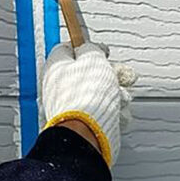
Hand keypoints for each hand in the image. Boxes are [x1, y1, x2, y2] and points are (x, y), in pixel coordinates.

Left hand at [41, 42, 135, 166]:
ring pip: (99, 92)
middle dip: (110, 73)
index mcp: (56, 68)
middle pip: (88, 72)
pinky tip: (118, 112)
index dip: (88, 48)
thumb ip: (92, 49)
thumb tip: (92, 49)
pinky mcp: (83, 123)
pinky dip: (114, 111)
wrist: (88, 132)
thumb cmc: (86, 95)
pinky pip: (102, 111)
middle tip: (123, 75)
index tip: (103, 51)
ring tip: (121, 96)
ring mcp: (71, 107)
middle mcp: (60, 88)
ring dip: (116, 92)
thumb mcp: (93, 58)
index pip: (68, 50)